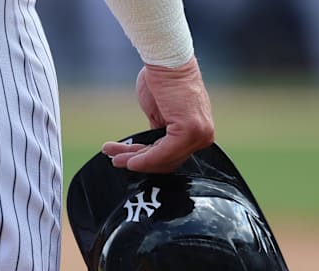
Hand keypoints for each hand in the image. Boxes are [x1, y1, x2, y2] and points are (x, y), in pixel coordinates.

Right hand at [102, 57, 214, 172]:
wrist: (166, 60)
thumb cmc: (164, 79)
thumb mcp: (160, 114)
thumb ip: (159, 134)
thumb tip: (147, 151)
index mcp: (199, 131)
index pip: (173, 156)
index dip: (148, 161)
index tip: (128, 160)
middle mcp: (203, 136)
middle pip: (167, 161)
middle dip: (139, 162)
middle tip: (118, 161)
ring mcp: (198, 135)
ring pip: (163, 159)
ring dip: (136, 160)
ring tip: (116, 158)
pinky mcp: (189, 131)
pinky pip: (163, 153)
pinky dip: (144, 159)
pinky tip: (129, 160)